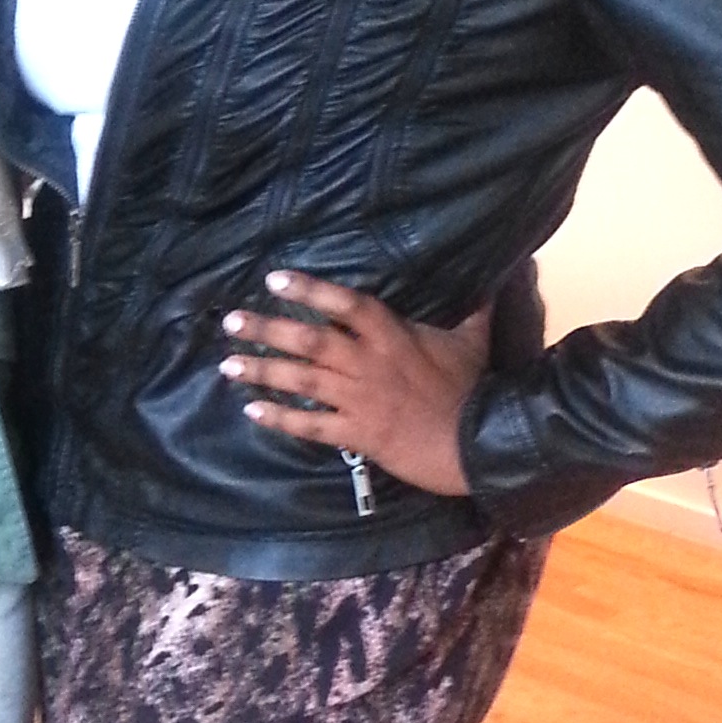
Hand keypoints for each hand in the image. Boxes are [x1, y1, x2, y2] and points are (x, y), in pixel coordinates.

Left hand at [219, 271, 492, 498]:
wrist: (476, 445)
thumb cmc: (473, 389)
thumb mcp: (473, 341)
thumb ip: (473, 308)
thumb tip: (494, 277)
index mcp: (392, 335)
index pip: (345, 304)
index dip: (309, 290)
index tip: (274, 279)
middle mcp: (366, 363)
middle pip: (309, 341)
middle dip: (267, 329)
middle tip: (231, 321)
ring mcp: (357, 399)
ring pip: (300, 382)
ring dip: (262, 371)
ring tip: (227, 364)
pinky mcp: (356, 434)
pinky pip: (309, 425)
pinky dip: (279, 419)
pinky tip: (251, 411)